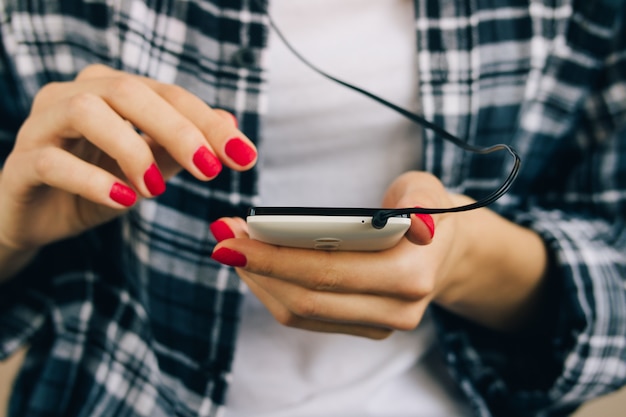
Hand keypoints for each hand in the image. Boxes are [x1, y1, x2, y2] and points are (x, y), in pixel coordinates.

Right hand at [0, 64, 256, 277]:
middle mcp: (74, 95)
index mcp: (110, 91)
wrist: (37, 218)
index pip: (167, 94)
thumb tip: (231, 123)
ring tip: (157, 189)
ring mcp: (41, 125)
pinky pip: (52, 160)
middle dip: (178, 130)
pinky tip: (124, 200)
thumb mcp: (146, 170)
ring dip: (131, 149)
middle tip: (210, 171)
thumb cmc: (95, 188)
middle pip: (129, 92)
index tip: (245, 157)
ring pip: (85, 111)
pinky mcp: (20, 162)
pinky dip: (93, 181)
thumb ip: (180, 147)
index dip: (208, 123)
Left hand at [210, 171, 548, 336]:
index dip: (276, 256)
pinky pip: (306, 317)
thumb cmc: (426, 210)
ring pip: (301, 313)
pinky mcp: (362, 327)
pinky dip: (274, 291)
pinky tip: (255, 266)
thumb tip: (410, 219)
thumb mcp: (426, 190)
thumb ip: (419, 200)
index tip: (232, 235)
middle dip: (257, 268)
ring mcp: (378, 325)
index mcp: (411, 275)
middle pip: (307, 298)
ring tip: (232, 248)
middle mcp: (396, 310)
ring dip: (259, 281)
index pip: (329, 271)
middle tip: (220, 238)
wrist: (443, 250)